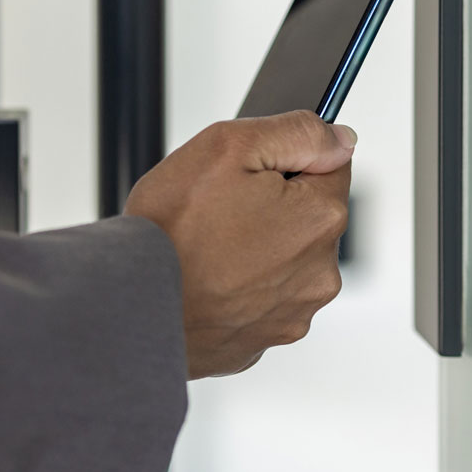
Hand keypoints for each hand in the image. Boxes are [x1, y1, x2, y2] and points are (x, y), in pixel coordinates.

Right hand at [125, 112, 355, 378]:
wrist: (131, 307)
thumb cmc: (170, 232)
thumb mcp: (229, 147)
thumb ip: (298, 132)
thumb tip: (340, 138)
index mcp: (321, 218)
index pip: (329, 165)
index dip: (284, 161)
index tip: (248, 176)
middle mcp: (320, 272)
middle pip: (306, 215)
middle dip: (271, 205)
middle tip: (219, 212)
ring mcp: (294, 312)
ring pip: (284, 259)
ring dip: (256, 248)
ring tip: (209, 250)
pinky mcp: (266, 339)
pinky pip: (260, 299)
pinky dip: (239, 288)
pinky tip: (208, 281)